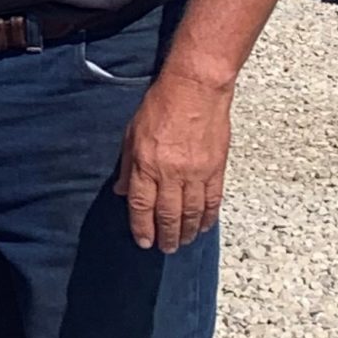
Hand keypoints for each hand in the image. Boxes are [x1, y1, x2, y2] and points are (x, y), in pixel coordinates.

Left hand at [113, 69, 232, 251]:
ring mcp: (196, 172)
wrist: (196, 89)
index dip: (142, 227)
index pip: (142, 205)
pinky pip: (212, 200)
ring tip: (183, 242)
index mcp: (147, 164)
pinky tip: (204, 226)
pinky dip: (208, 217)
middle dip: (166, 235)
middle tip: (166, 249)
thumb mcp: (132, 133)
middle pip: (168, 214)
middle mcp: (171, 173)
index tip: (143, 241)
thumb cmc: (161, 105)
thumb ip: (128, 166)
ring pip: (192, 212)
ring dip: (187, 231)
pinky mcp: (215, 168)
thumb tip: (122, 192)